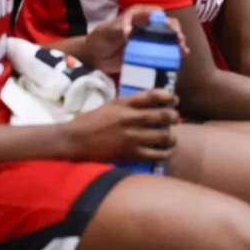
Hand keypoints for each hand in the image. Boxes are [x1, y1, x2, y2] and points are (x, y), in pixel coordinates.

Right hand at [64, 89, 178, 162]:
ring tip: (170, 138)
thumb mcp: (111, 105)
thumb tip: (154, 100)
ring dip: (171, 136)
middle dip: (174, 117)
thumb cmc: (92, 121)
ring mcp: (131, 137)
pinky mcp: (130, 154)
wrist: (74, 141)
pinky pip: (156, 154)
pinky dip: (165, 152)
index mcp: (124, 104)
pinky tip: (165, 151)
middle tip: (175, 120)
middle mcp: (130, 119)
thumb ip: (131, 102)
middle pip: (163, 115)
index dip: (169, 96)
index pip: (153, 95)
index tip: (174, 100)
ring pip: (164, 136)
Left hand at [85, 5, 187, 74]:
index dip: (164, 18)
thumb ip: (118, 29)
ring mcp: (148, 40)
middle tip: (179, 41)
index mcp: (138, 16)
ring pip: (167, 38)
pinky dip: (172, 54)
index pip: (156, 13)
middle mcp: (146, 26)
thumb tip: (129, 32)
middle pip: (166, 25)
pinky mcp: (148, 52)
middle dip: (175, 31)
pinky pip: (163, 52)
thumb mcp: (107, 32)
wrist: (94, 57)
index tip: (169, 27)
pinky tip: (180, 58)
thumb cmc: (99, 39)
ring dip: (177, 43)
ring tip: (183, 51)